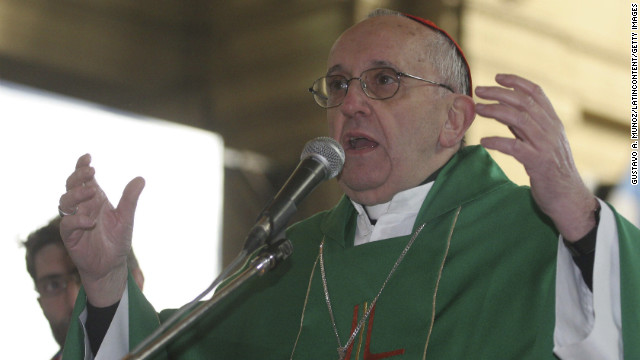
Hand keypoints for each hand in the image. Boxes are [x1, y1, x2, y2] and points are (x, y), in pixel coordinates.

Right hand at [59, 154, 144, 305]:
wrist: (111, 264)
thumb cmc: (117, 239)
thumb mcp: (126, 217)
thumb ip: (130, 199)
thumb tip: (141, 178)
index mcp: (94, 199)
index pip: (84, 179)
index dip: (81, 166)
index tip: (88, 157)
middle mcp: (82, 206)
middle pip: (71, 186)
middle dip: (78, 177)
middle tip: (91, 172)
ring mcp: (74, 220)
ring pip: (64, 202)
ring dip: (76, 195)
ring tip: (92, 193)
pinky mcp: (70, 236)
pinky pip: (67, 224)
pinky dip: (77, 220)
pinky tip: (90, 221)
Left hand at [475, 74, 596, 240]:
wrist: (568, 197)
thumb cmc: (552, 170)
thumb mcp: (542, 142)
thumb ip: (526, 127)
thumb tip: (503, 110)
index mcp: (552, 122)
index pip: (537, 93)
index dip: (517, 82)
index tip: (497, 77)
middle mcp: (551, 129)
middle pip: (524, 102)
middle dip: (500, 93)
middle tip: (479, 91)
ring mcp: (546, 146)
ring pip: (520, 119)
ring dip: (496, 111)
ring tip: (478, 109)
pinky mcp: (538, 163)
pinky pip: (515, 147)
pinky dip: (498, 142)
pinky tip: (484, 142)